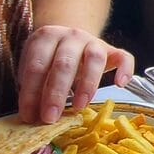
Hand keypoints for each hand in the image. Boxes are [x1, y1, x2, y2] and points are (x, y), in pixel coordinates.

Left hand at [17, 25, 134, 123]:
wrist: (71, 39)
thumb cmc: (50, 59)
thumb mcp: (37, 67)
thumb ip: (34, 86)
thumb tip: (32, 117)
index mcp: (46, 37)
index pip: (36, 65)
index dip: (31, 92)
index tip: (29, 116)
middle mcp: (72, 36)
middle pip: (64, 63)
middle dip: (55, 93)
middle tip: (50, 118)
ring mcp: (94, 42)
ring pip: (94, 59)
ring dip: (86, 85)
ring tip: (78, 107)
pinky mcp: (113, 50)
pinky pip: (124, 58)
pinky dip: (124, 70)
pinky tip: (119, 85)